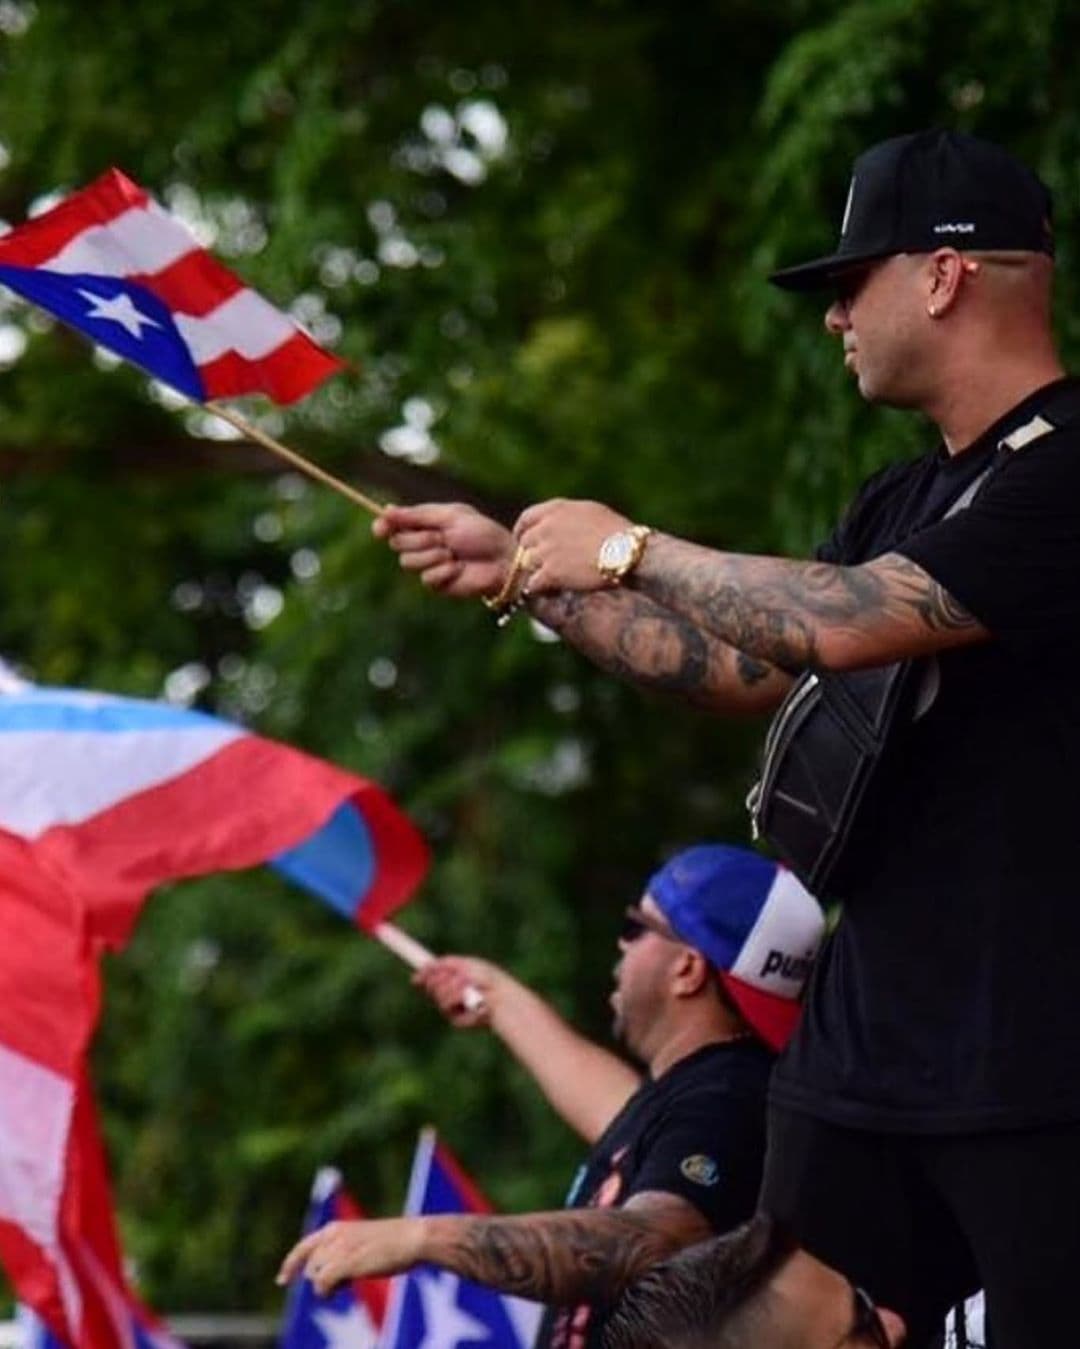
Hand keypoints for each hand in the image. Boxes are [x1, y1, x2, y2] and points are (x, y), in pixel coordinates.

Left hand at [277, 1217, 423, 1294]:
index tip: (281, 1280)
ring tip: (354, 1275)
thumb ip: (341, 1253)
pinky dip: (328, 1290)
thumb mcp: (361, 1242)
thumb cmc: (393, 1243)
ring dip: (329, 1284)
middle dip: (323, 1277)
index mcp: (335, 1228)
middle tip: (349, 1276)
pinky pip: (321, 1283)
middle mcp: (332, 1235)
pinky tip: (346, 1285)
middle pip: (310, 1267)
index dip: (289, 1264)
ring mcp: (337, 1248)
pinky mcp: (344, 1261)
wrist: (412, 1237)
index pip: (303, 1247)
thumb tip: (322, 1279)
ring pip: (315, 1276)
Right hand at [373, 503, 513, 598]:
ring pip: (408, 562)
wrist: (503, 560)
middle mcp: (423, 545)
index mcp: (425, 525)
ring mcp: (428, 565)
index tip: (380, 528)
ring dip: (432, 555)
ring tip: (454, 553)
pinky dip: (443, 571)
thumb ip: (417, 516)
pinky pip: (425, 578)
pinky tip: (459, 569)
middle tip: (443, 538)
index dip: (383, 526)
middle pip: (397, 543)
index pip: (393, 526)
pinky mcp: (437, 585)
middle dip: (419, 539)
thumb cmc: (482, 534)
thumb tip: (385, 510)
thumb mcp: (450, 517)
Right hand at [413, 956, 506, 1027]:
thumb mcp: (464, 964)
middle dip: (437, 979)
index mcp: (452, 979)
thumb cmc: (486, 977)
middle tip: (449, 975)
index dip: (424, 976)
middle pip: (430, 986)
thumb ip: (443, 964)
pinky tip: (466, 996)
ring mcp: (452, 1008)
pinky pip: (445, 1006)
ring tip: (465, 985)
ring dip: (449, 986)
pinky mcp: (455, 1019)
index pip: (431, 978)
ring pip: (437, 995)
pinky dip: (455, 997)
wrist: (499, 993)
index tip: (418, 975)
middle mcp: (450, 994)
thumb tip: (423, 967)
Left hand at [514, 499, 631, 592]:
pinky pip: (532, 584)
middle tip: (541, 566)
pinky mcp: (550, 573)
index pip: (526, 518)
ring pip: (526, 564)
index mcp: (556, 509)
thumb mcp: (592, 512)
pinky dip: (540, 590)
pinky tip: (551, 592)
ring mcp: (546, 550)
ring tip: (550, 581)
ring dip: (536, 572)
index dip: (523, 531)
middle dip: (531, 554)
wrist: (629, 552)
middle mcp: (546, 527)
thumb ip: (570, 517)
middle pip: (525, 543)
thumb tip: (562, 525)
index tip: (524, 541)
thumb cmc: (619, 533)